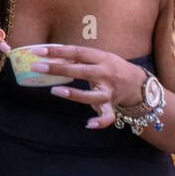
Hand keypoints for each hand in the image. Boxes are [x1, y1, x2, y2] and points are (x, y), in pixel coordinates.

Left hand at [27, 44, 144, 129]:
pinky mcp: (111, 105)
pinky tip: (88, 125)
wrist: (138, 82)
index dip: (57, 51)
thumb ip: (77, 57)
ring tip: (55, 91)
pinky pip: (108, 116)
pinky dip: (100, 121)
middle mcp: (105, 73)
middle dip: (58, 68)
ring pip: (92, 94)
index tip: (37, 51)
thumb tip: (49, 56)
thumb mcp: (97, 56)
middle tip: (36, 67)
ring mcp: (109, 91)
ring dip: (74, 94)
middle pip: (80, 71)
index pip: (76, 52)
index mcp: (101, 58)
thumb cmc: (110, 67)